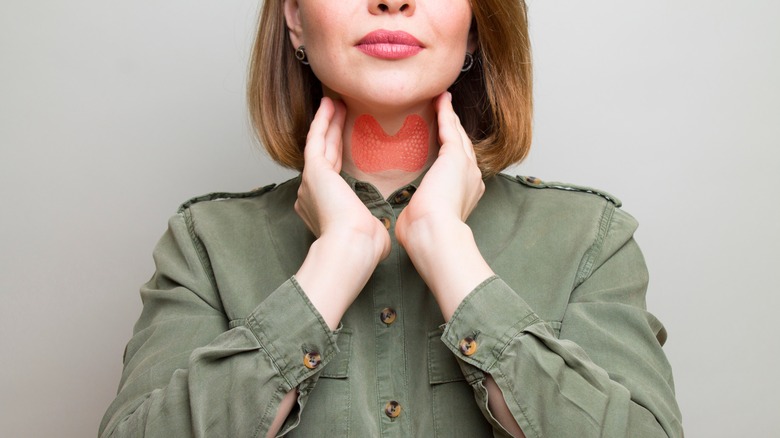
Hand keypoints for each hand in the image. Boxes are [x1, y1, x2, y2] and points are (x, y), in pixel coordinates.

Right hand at [294, 97, 390, 328]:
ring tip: (333, 102)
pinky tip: (329, 104)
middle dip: (331, 132)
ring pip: (320, 143)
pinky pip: (316, 139)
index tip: (345, 139)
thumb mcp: (371, 233)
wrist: (352, 247)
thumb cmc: (364, 247)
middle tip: (339, 111)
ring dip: (326, 121)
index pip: (332, 174)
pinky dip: (322, 121)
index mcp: (324, 207)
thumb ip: (371, 225)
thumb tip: (378, 228)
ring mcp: (311, 181)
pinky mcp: (314, 171)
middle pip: (324, 154)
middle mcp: (312, 192)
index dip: (338, 153)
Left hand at [395, 92, 484, 241]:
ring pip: (458, 135)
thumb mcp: (420, 220)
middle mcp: (471, 179)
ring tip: (443, 100)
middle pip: (463, 146)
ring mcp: (467, 167)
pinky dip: (446, 112)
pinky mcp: (456, 157)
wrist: (434, 234)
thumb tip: (409, 216)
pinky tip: (440, 100)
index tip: (445, 141)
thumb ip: (418, 211)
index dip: (451, 151)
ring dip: (450, 116)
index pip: (458, 167)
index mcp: (464, 195)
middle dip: (454, 128)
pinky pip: (450, 128)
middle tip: (446, 111)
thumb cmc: (424, 235)